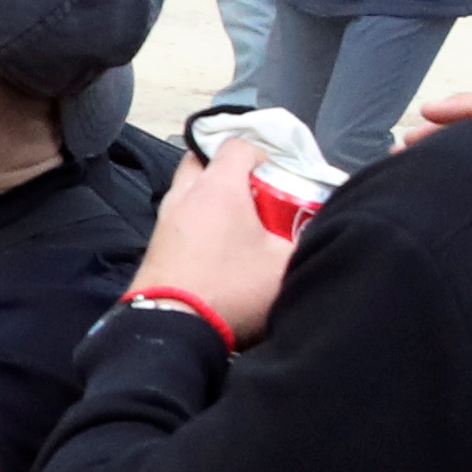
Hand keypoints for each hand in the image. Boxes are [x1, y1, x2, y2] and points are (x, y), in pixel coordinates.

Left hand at [129, 135, 301, 343]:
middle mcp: (185, 194)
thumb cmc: (231, 288)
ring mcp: (165, 218)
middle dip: (228, 169)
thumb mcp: (283, 265)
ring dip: (210, 196)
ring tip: (236, 223)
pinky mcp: (155, 243)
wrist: (173, 326)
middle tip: (254, 193)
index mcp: (218, 187)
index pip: (237, 145)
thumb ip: (303, 238)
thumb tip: (316, 229)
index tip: (278, 177)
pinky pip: (178, 217)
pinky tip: (215, 247)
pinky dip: (195, 220)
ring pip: (188, 189)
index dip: (262, 154)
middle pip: (204, 160)